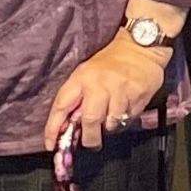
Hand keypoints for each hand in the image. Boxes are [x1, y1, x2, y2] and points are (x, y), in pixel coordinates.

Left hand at [46, 40, 172, 149]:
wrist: (141, 46)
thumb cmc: (111, 62)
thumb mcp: (87, 73)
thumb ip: (78, 98)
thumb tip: (68, 128)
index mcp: (81, 78)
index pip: (62, 106)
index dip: (53, 128)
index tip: (49, 145)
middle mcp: (99, 84)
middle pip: (90, 121)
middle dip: (90, 138)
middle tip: (91, 143)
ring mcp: (120, 89)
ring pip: (112, 123)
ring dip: (111, 126)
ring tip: (113, 115)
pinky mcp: (138, 95)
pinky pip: (129, 118)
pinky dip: (126, 118)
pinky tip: (126, 106)